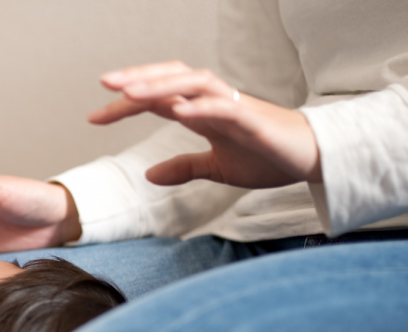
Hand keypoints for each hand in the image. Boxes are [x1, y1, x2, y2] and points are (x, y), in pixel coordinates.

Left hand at [89, 61, 321, 187]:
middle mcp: (213, 100)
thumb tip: (149, 176)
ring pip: (192, 83)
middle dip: (136, 79)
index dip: (125, 104)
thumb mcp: (217, 168)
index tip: (95, 118)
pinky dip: (199, 107)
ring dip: (160, 85)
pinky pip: (223, 107)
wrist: (312, 158)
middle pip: (169, 79)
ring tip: (129, 92)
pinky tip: (177, 111)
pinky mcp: (252, 119)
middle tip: (104, 85)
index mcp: (201, 110)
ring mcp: (233, 105)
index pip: (156, 99)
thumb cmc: (267, 156)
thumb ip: (184, 167)